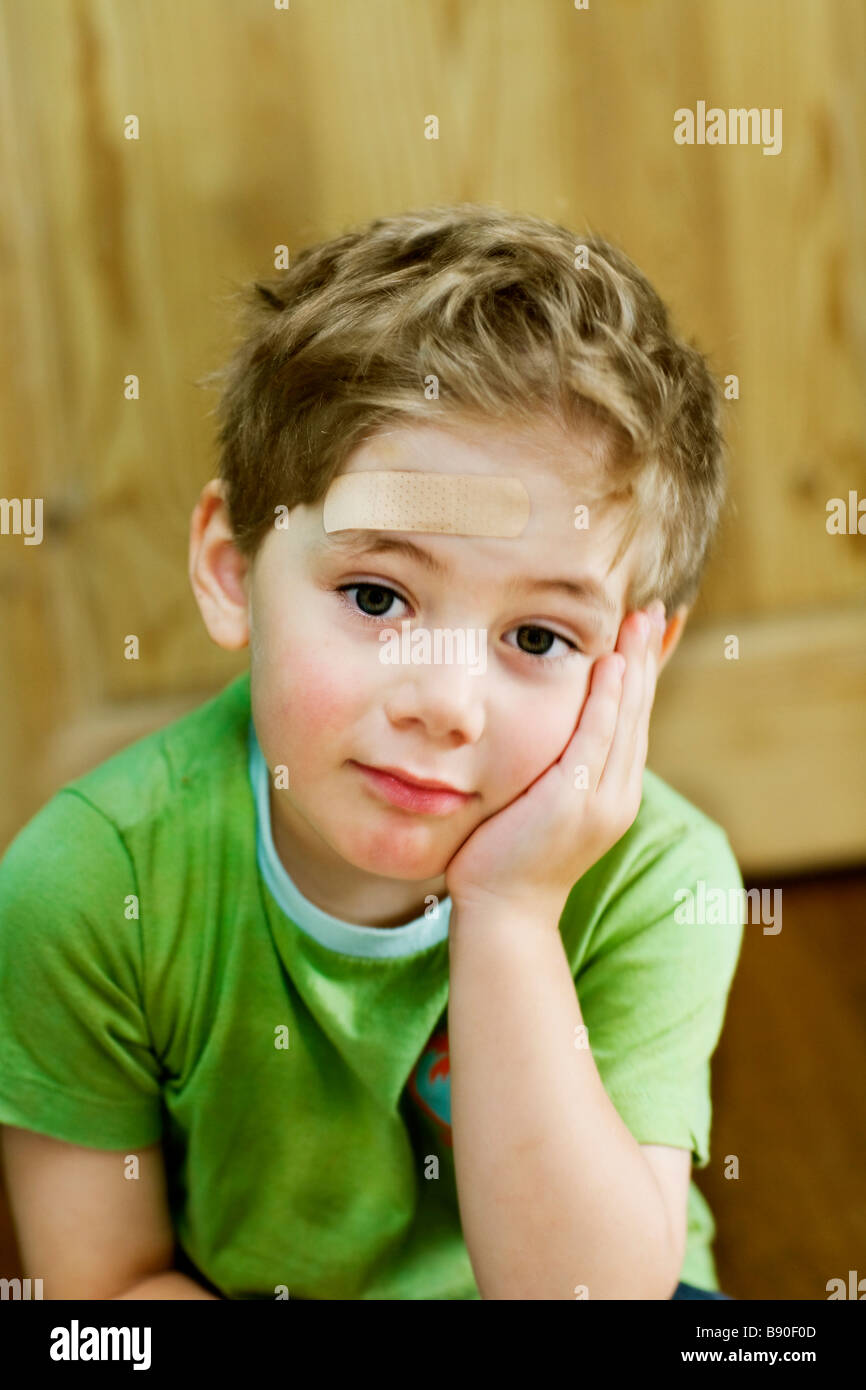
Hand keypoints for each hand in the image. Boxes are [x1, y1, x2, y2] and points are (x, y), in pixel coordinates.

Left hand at [444, 600, 666, 922]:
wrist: (504, 912)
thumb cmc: (508, 859)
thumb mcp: (540, 806)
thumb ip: (552, 770)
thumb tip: (545, 740)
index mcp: (612, 792)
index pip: (632, 721)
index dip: (641, 675)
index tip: (646, 632)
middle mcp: (617, 793)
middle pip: (638, 712)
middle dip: (647, 658)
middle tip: (654, 610)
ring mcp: (601, 797)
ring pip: (625, 718)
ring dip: (634, 665)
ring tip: (639, 620)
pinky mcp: (575, 799)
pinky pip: (597, 737)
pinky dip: (608, 699)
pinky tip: (612, 663)